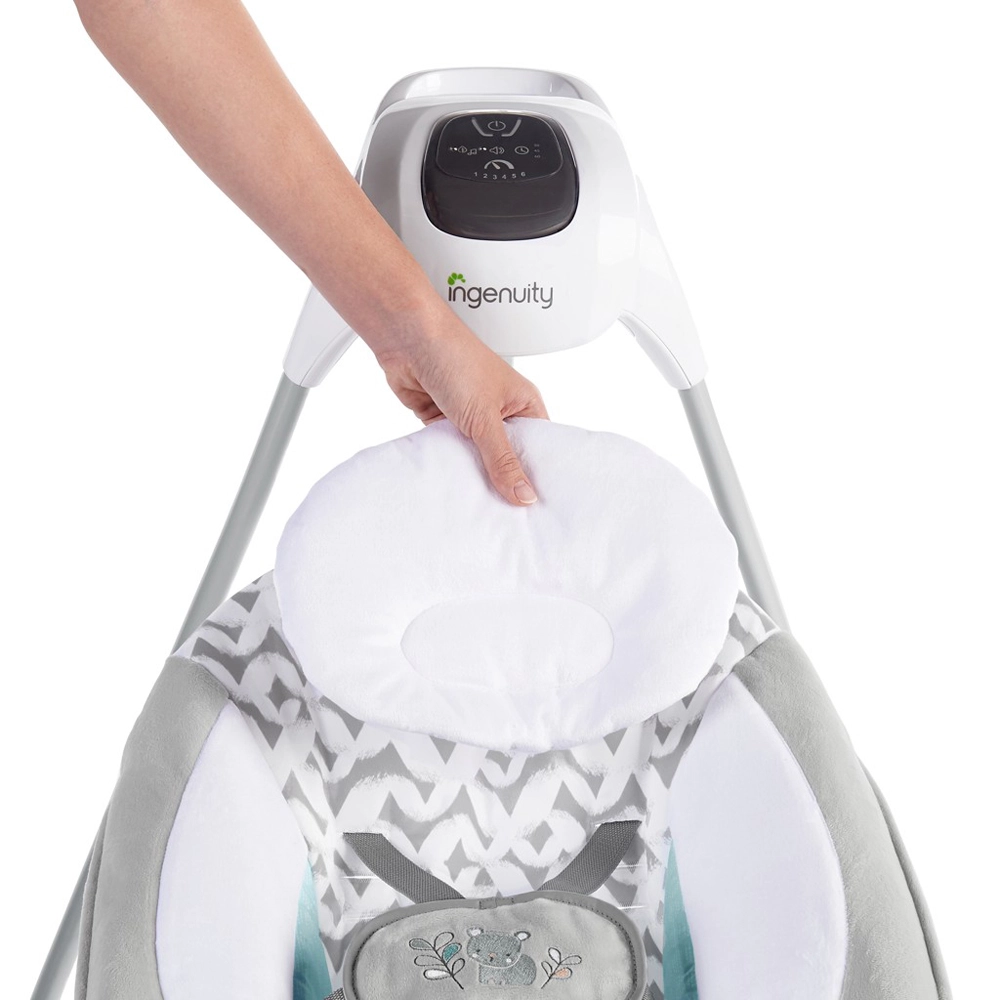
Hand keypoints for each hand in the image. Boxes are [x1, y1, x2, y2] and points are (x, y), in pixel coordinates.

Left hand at [378, 308, 547, 505]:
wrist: (407, 339)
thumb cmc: (455, 357)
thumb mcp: (485, 417)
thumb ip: (502, 460)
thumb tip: (524, 495)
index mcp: (524, 403)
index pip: (539, 447)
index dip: (538, 476)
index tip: (538, 508)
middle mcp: (500, 411)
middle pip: (507, 457)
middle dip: (504, 480)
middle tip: (507, 514)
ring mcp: (471, 417)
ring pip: (478, 458)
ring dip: (474, 472)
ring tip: (480, 503)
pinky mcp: (443, 422)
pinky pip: (452, 453)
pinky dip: (451, 463)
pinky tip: (452, 482)